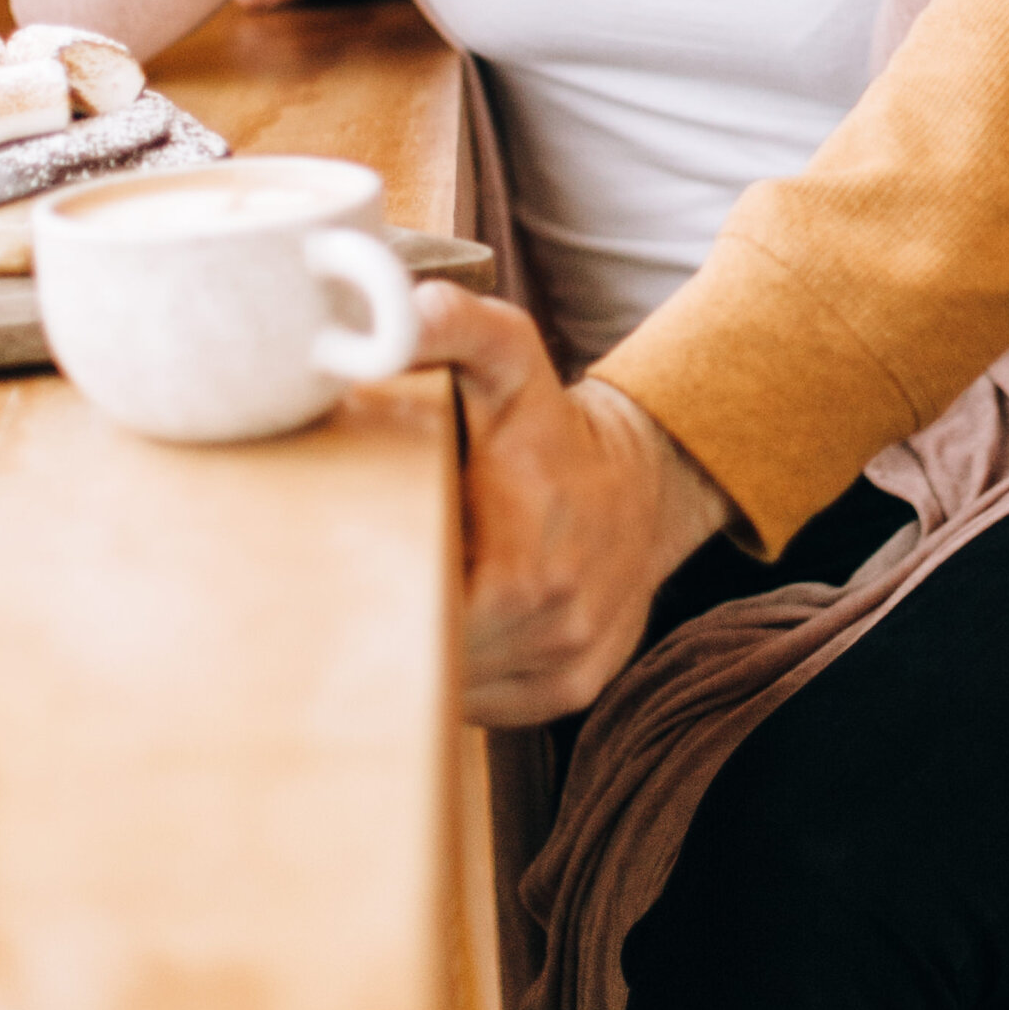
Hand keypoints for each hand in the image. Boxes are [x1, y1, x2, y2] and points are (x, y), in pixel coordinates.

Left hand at [411, 286, 730, 723]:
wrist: (644, 476)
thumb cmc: (549, 422)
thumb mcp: (504, 358)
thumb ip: (451, 329)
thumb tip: (397, 311)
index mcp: (523, 572)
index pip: (413, 622)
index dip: (380, 588)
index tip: (364, 548)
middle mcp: (552, 634)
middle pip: (429, 658)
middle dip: (398, 616)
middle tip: (380, 565)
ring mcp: (567, 669)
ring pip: (456, 684)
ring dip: (431, 642)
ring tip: (426, 581)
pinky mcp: (574, 690)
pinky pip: (490, 699)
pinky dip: (469, 663)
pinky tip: (467, 611)